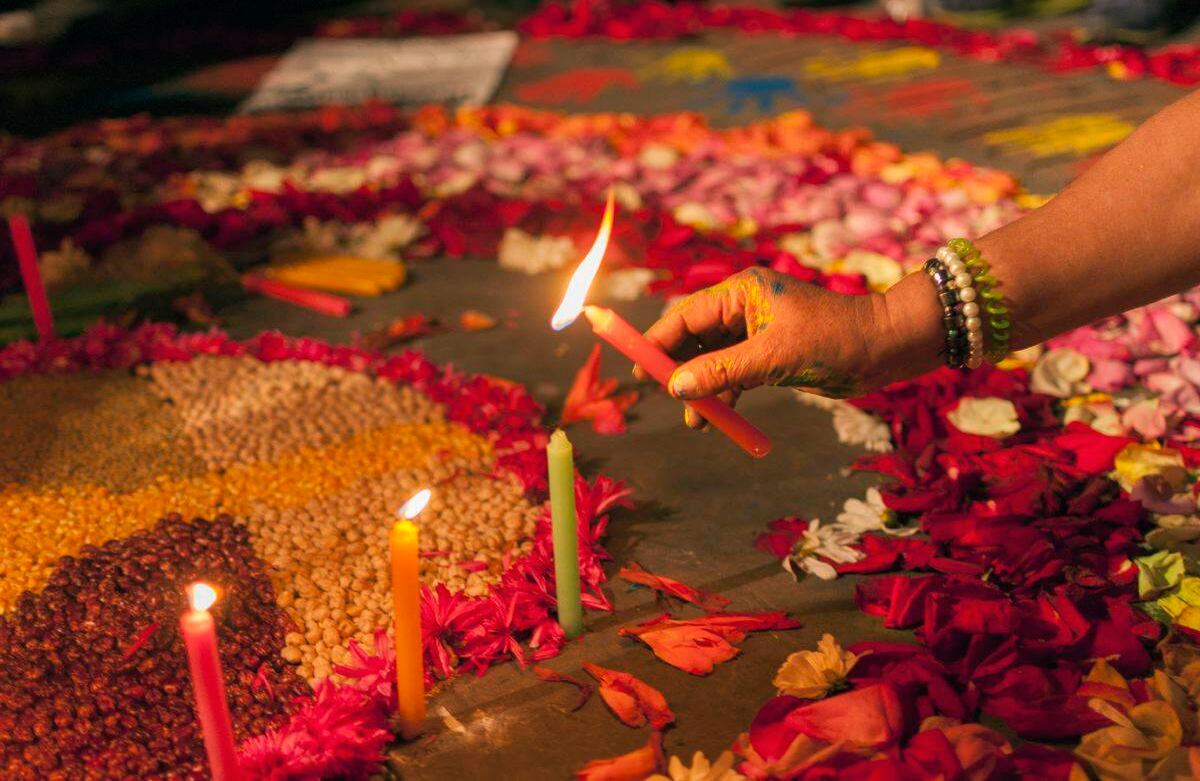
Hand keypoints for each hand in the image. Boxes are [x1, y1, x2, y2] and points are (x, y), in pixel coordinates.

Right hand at [636, 268, 907, 428]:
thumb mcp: (774, 357)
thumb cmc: (835, 340)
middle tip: (662, 396)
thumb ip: (722, 371)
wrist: (886, 349)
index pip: (686, 316)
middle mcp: (745, 308)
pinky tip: (717, 417)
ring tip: (695, 421)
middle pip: (693, 338)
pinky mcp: (770, 355)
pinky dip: (723, 394)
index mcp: (742, 292)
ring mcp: (757, 333)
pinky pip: (733, 374)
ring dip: (701, 388)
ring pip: (712, 360)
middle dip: (678, 369)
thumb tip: (675, 386)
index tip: (636, 367)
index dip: (658, 341)